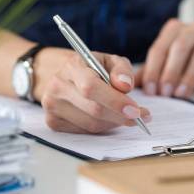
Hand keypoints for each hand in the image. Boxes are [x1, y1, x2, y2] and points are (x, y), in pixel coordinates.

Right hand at [34, 48, 150, 133]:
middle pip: (94, 110)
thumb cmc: (93, 68)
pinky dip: (103, 127)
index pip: (91, 87)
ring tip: (126, 115)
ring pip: (92, 124)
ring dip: (114, 122)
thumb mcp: (111, 61)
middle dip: (121, 116)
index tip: (135, 110)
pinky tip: (109, 118)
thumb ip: (122, 70)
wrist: (67, 76)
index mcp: (72, 66)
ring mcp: (52, 106)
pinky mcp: (53, 122)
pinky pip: (85, 131)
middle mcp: (58, 86)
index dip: (115, 101)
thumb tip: (125, 86)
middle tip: (140, 116)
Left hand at [139, 19, 193, 100]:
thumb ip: (150, 70)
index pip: (159, 48)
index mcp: (174, 29)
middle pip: (180, 47)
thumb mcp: (170, 59)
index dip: (153, 70)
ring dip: (190, 77)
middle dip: (170, 71)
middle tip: (164, 93)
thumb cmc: (190, 56)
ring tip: (181, 95)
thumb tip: (128, 86)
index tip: (150, 91)